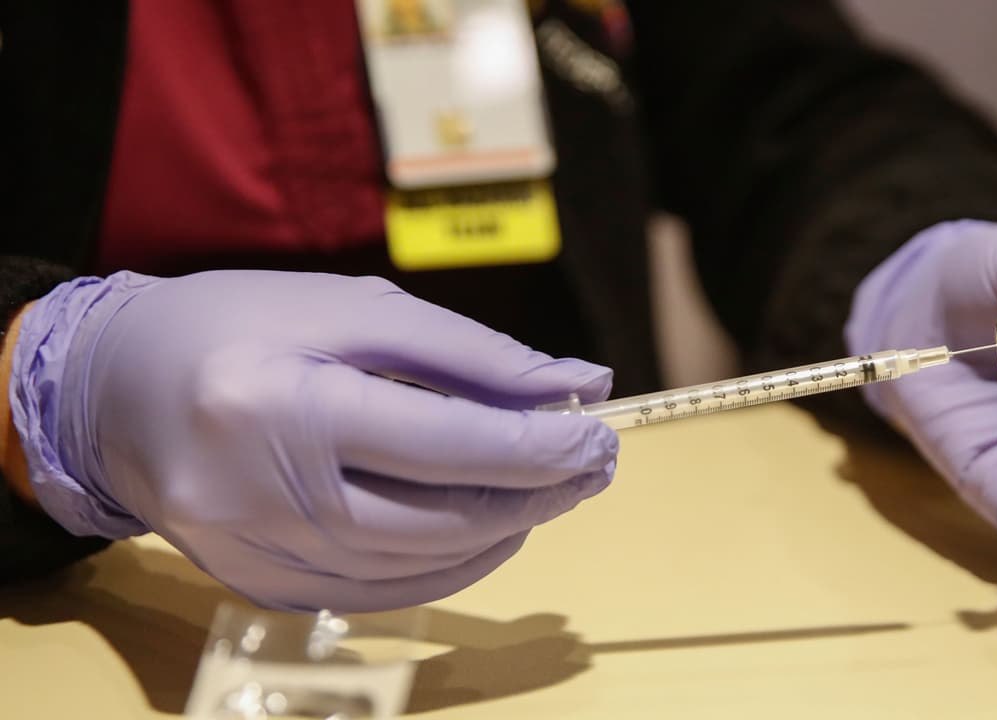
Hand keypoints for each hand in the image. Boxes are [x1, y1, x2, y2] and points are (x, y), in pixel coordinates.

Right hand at [11, 270, 617, 610]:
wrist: (115, 388)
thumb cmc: (237, 325)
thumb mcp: (352, 308)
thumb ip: (468, 353)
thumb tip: (573, 385)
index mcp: (284, 404)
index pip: (445, 443)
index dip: (538, 446)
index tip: (597, 435)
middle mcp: (265, 494)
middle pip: (440, 519)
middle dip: (536, 495)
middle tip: (592, 465)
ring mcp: (258, 553)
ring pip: (419, 567)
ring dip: (501, 532)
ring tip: (547, 491)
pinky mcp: (260, 585)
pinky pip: (380, 592)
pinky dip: (447, 565)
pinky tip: (483, 529)